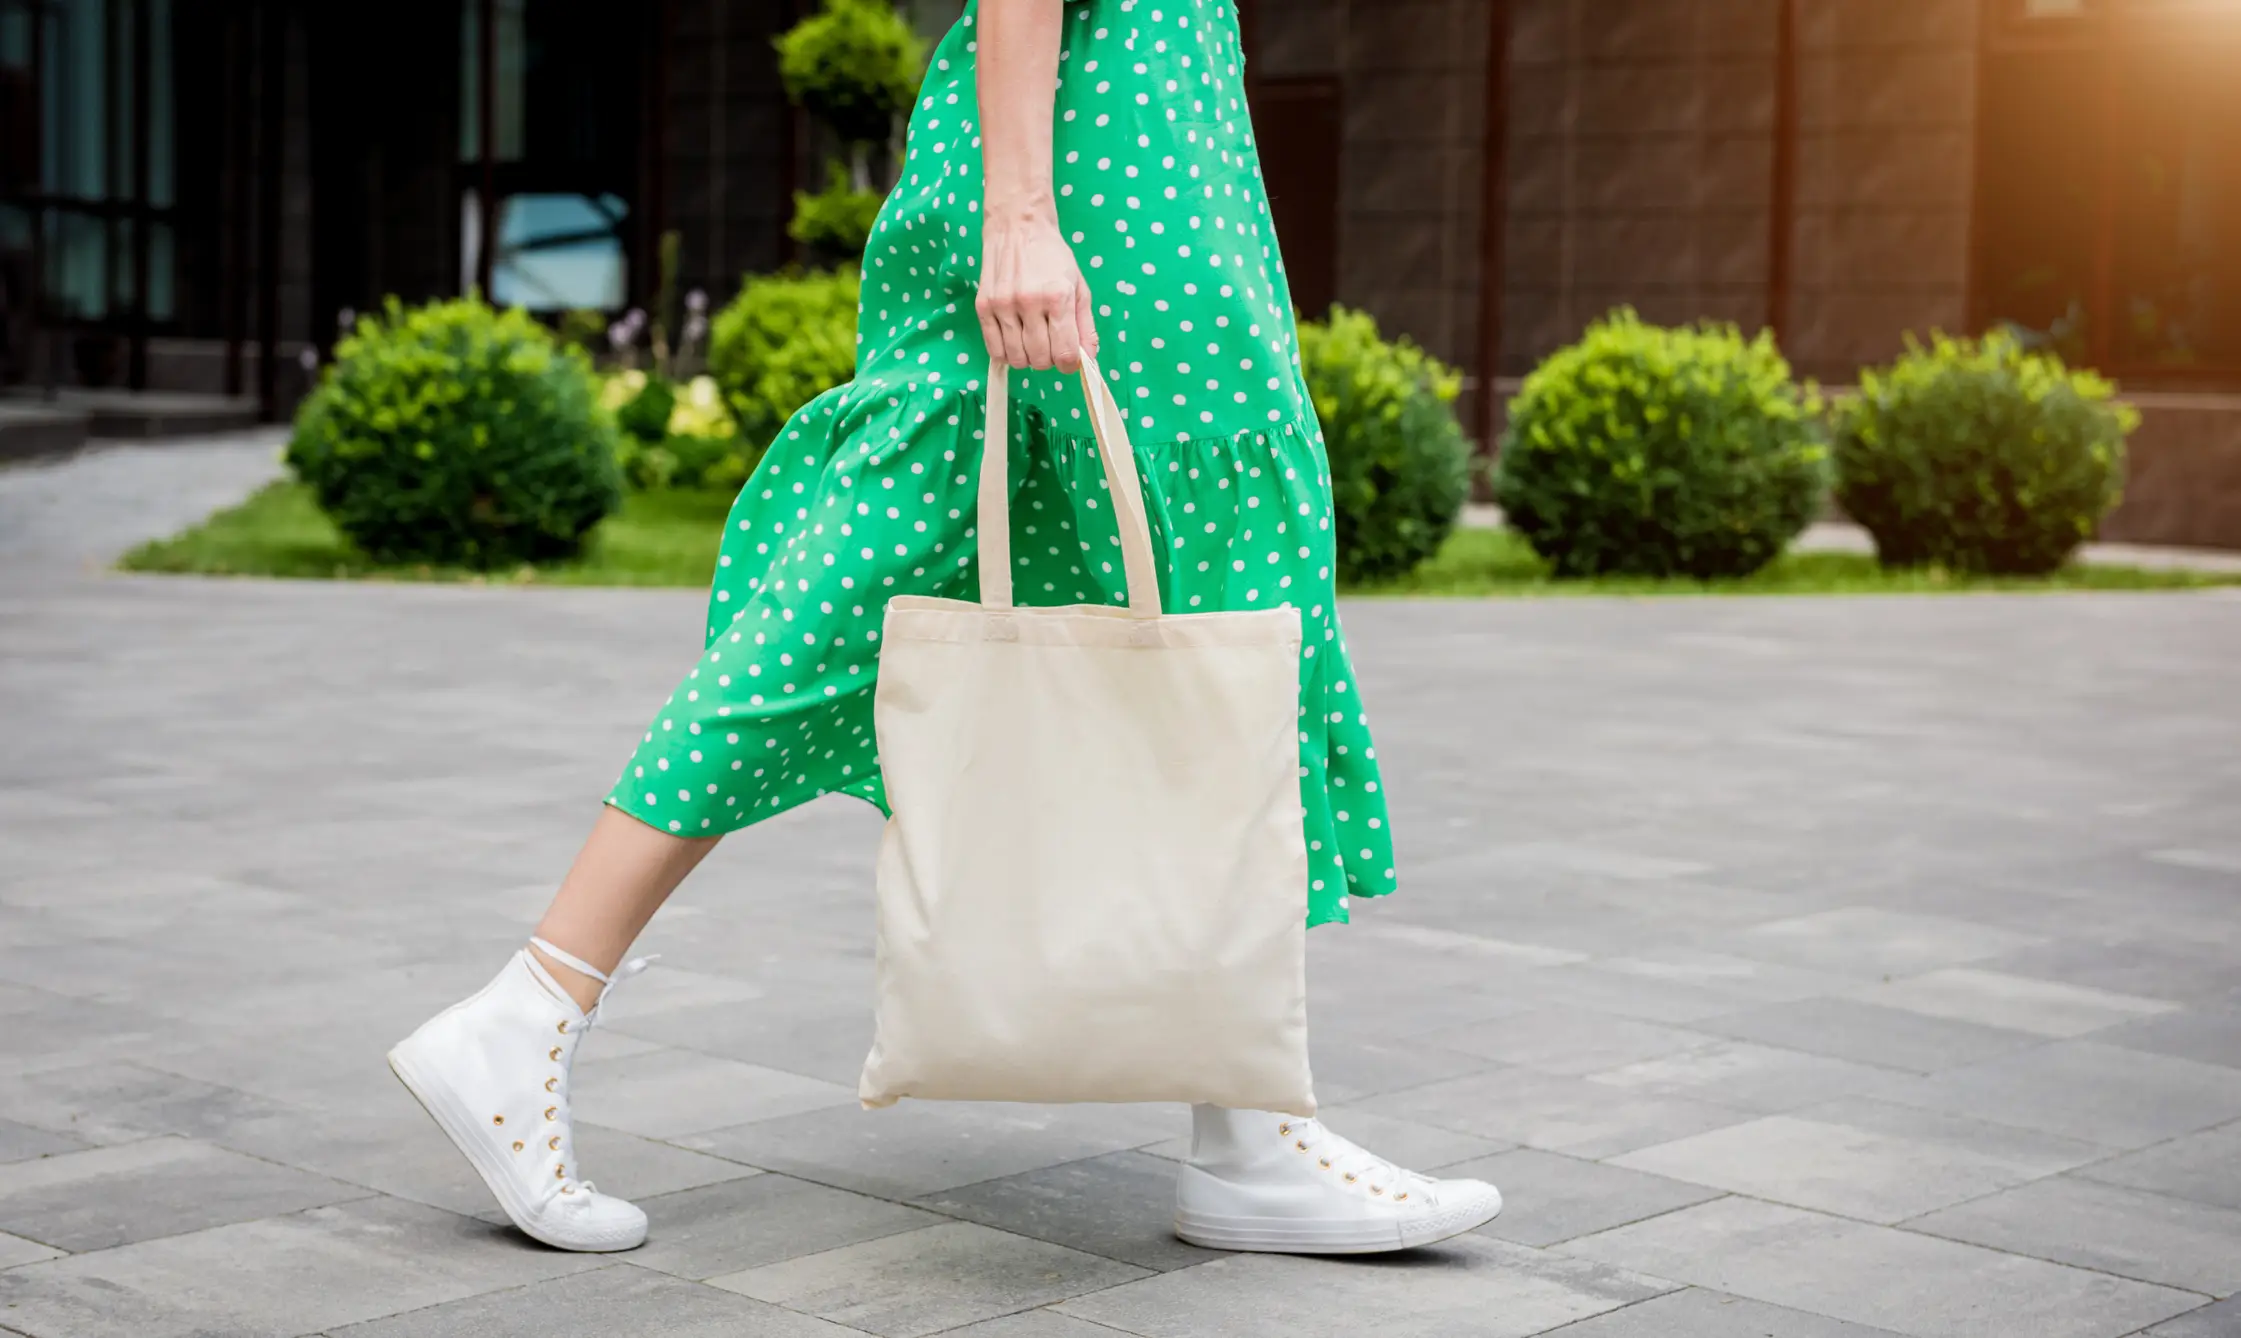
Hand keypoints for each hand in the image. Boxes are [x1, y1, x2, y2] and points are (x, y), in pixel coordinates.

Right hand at [977, 203, 1099, 372]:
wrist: (1018, 227)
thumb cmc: (1053, 257)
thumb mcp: (1079, 287)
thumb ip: (1086, 326)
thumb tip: (1088, 360)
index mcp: (1058, 297)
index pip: (1065, 353)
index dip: (1070, 364)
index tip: (1070, 358)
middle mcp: (1029, 302)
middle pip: (1041, 360)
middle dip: (1050, 360)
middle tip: (1051, 344)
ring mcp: (1003, 305)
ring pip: (1017, 359)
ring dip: (1028, 358)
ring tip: (1032, 342)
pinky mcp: (983, 306)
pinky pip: (994, 350)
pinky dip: (1007, 354)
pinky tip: (1015, 341)